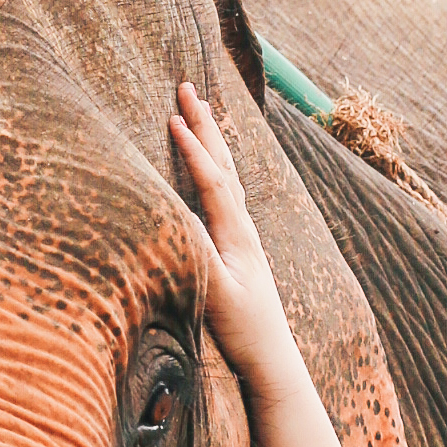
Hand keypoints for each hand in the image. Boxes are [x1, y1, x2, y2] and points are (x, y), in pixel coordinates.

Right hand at [169, 82, 300, 398]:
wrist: (273, 359)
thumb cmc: (244, 332)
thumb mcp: (218, 299)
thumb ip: (199, 261)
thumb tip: (177, 224)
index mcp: (237, 235)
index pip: (213, 180)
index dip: (193, 148)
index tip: (174, 116)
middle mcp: (244, 228)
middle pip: (225, 164)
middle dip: (206, 124)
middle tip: (188, 87)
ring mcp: (244, 237)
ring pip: (229, 175)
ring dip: (214, 139)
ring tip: (201, 110)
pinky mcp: (241, 249)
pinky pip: (228, 194)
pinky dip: (217, 167)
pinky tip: (213, 165)